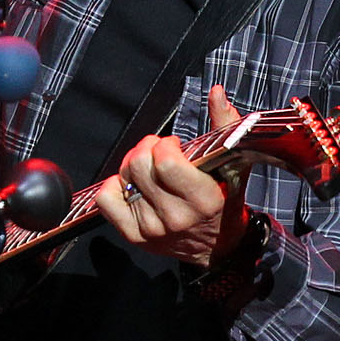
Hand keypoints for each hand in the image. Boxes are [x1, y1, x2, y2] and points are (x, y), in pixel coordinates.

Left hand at [95, 85, 250, 266]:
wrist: (217, 248)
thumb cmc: (224, 200)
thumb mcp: (233, 164)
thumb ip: (226, 126)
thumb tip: (216, 92)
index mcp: (203, 199)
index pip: (165, 160)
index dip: (165, 145)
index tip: (175, 148)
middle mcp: (176, 217)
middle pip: (138, 164)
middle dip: (146, 150)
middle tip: (159, 156)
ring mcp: (152, 229)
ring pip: (122, 178)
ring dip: (133, 168)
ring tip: (151, 174)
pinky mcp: (134, 236)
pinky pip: (106, 199)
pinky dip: (114, 187)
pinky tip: (133, 188)